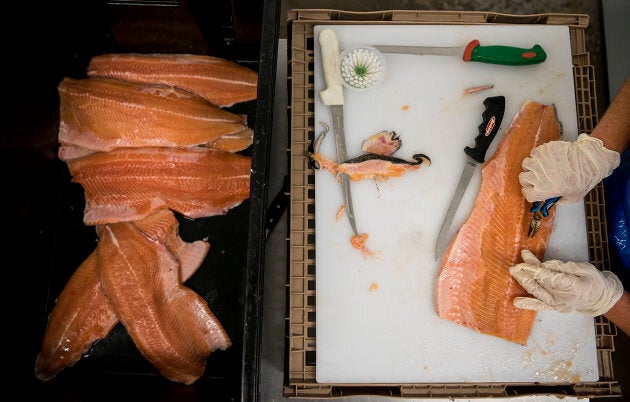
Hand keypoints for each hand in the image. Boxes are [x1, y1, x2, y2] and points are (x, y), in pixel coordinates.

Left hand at [509, 249, 623, 315]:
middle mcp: (564, 298)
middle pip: (542, 283)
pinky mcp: (555, 307)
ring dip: (525, 282)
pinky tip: (517, 302)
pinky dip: (528, 303)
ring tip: (514, 273)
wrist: (600, 297)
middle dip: (527, 274)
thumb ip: (564, 267)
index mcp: (574, 287)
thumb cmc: (593, 279)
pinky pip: (540, 306)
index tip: (524, 263)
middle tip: (515, 266)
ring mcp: (558, 304)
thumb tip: (546, 265)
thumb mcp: (583, 268)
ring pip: (538, 292)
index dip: (536, 271)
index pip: (551, 278)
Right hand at [519, 134, 619, 204]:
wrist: (591, 159)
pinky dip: (537, 156)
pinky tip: (546, 158)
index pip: (527, 194)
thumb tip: (550, 199)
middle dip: (528, 180)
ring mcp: (540, 162)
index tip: (533, 191)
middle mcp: (539, 176)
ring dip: (531, 167)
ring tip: (539, 167)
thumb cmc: (585, 179)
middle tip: (535, 178)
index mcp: (545, 190)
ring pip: (525, 165)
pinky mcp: (544, 150)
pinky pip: (534, 153)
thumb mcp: (573, 197)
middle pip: (523, 179)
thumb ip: (558, 200)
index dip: (530, 193)